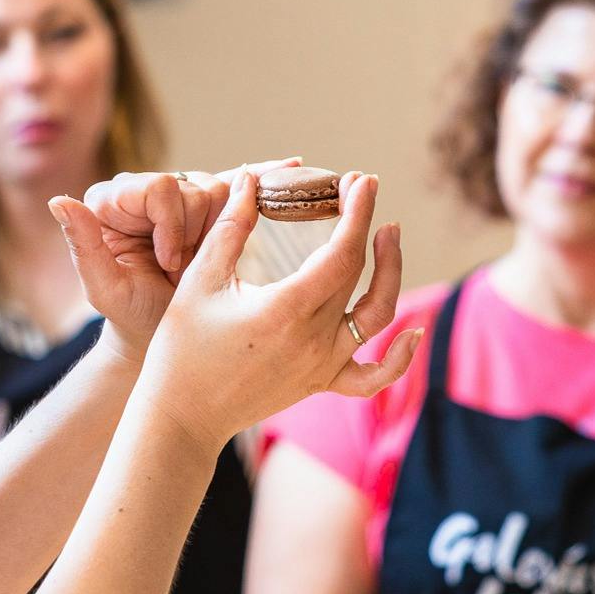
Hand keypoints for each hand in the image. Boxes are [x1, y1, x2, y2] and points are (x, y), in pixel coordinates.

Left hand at [51, 158, 297, 359]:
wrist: (164, 336)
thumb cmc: (130, 316)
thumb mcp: (105, 288)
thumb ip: (83, 244)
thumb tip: (59, 200)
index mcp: (115, 200)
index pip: (160, 187)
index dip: (171, 226)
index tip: (169, 263)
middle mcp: (147, 190)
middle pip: (196, 188)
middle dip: (197, 233)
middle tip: (185, 268)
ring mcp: (182, 196)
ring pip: (224, 190)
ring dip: (221, 229)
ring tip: (203, 261)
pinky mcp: (211, 208)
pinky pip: (242, 184)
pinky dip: (266, 176)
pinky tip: (292, 164)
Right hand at [118, 168, 419, 453]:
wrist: (181, 416)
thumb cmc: (182, 347)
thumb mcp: (201, 279)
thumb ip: (231, 226)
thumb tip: (250, 177)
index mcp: (287, 309)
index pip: (342, 251)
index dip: (358, 211)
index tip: (362, 180)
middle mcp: (314, 339)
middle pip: (359, 274)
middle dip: (366, 225)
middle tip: (362, 189)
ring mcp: (322, 365)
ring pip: (378, 317)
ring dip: (391, 272)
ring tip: (388, 235)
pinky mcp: (319, 383)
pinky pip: (373, 377)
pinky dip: (399, 358)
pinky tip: (413, 332)